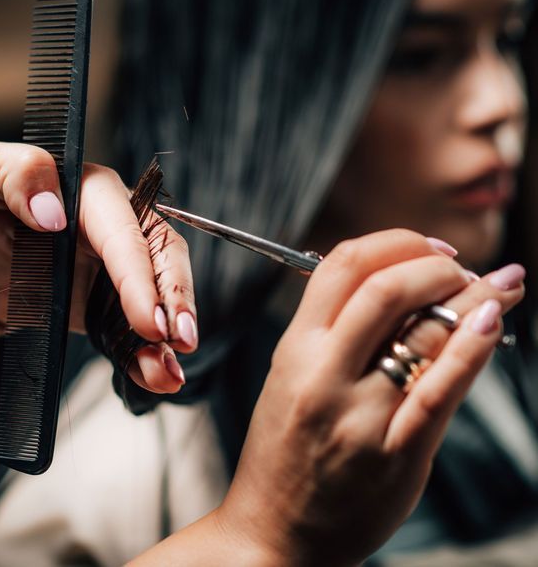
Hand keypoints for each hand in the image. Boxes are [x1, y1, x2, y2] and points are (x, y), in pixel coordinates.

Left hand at [0, 142, 196, 391]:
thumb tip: (52, 212)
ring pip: (160, 296)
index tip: (147, 318)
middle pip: (162, 257)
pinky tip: (157, 377)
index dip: (139, 274)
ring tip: (170, 373)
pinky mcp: (107, 305)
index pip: (125, 230)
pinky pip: (134, 330)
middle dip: (176, 299)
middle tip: (179, 340)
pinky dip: (146, 356)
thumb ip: (18, 173)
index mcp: (90, 190)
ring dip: (170, 336)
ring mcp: (114, 268)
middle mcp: (113, 225)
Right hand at [215, 229, 524, 564]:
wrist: (275, 532)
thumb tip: (395, 285)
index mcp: (293, 350)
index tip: (425, 248)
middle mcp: (322, 375)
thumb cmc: (283, 455)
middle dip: (436, 264)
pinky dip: (472, 347)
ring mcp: (359, 415)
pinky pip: (440, 389)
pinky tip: (493, 321)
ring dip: (472, 297)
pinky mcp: (395, 453)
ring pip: (422, 333)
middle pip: (386, 287)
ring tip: (500, 285)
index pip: (342, 266)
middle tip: (461, 267)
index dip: (393, 243)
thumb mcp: (290, 380)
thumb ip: (332, 334)